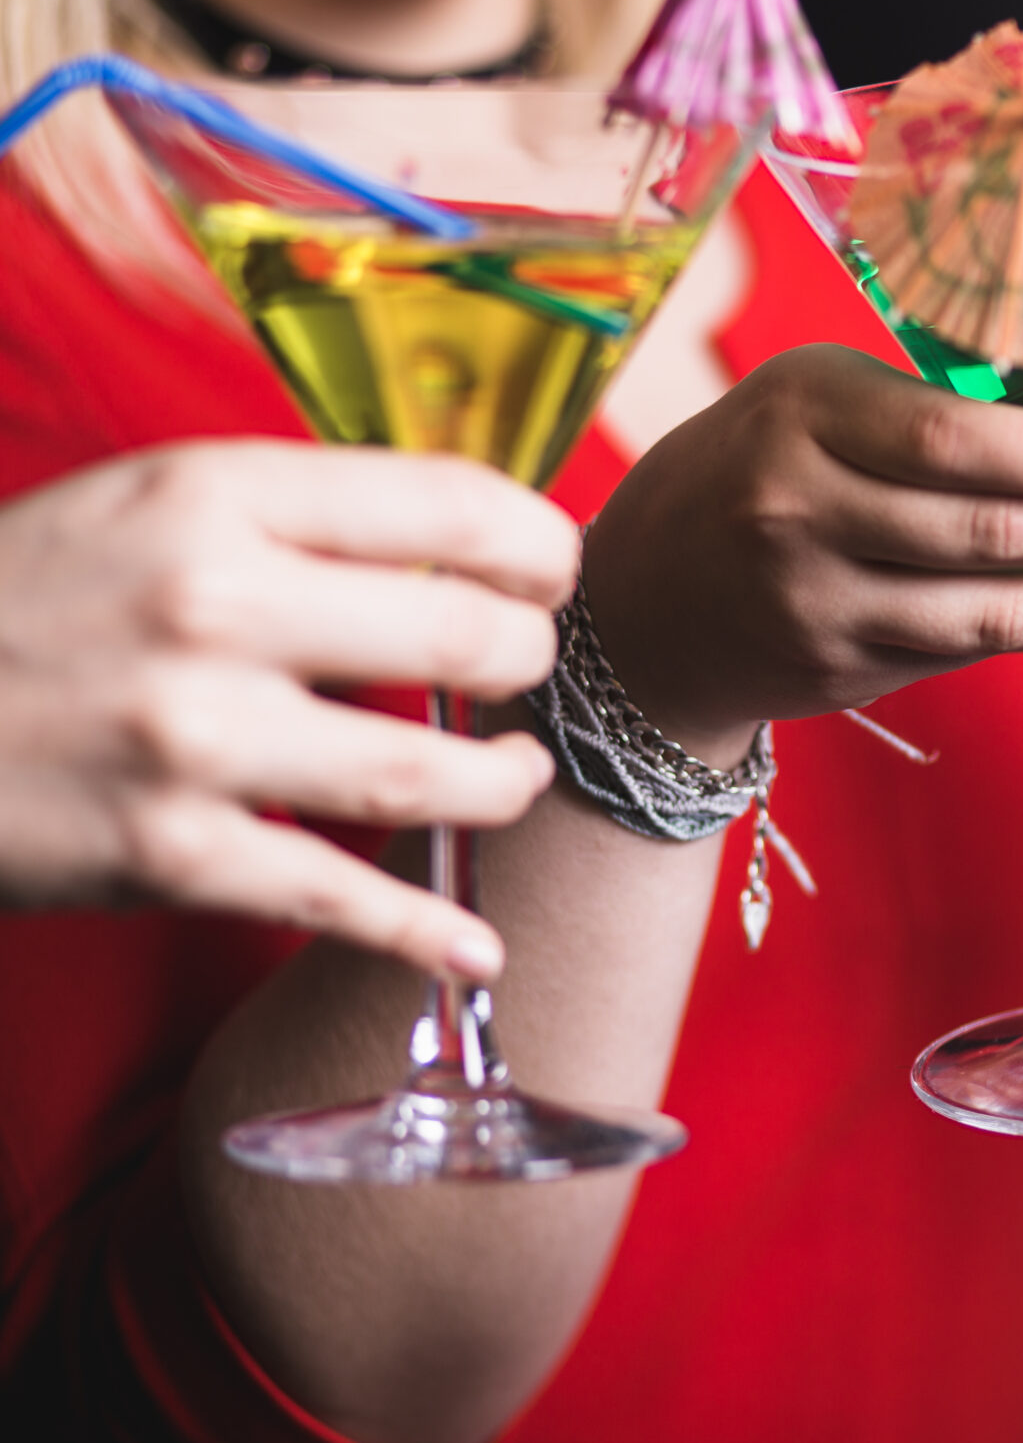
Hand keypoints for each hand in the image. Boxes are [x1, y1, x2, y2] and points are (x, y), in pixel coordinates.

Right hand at [0, 442, 576, 973]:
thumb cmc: (26, 599)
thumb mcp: (148, 503)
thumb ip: (297, 518)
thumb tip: (468, 545)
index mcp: (214, 494)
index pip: (448, 503)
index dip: (538, 543)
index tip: (551, 573)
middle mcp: (211, 606)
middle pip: (465, 637)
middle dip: (528, 662)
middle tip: (523, 672)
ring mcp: (190, 738)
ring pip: (425, 773)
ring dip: (499, 782)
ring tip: (509, 774)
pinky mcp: (166, 853)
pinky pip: (337, 897)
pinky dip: (424, 931)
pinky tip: (479, 948)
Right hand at [581, 346, 1022, 755]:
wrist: (637, 614)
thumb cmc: (751, 474)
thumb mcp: (812, 403)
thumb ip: (929, 413)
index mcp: (802, 417)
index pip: (958, 444)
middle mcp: (802, 513)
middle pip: (1000, 536)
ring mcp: (822, 606)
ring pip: (1005, 613)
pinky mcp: (847, 672)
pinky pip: (985, 650)